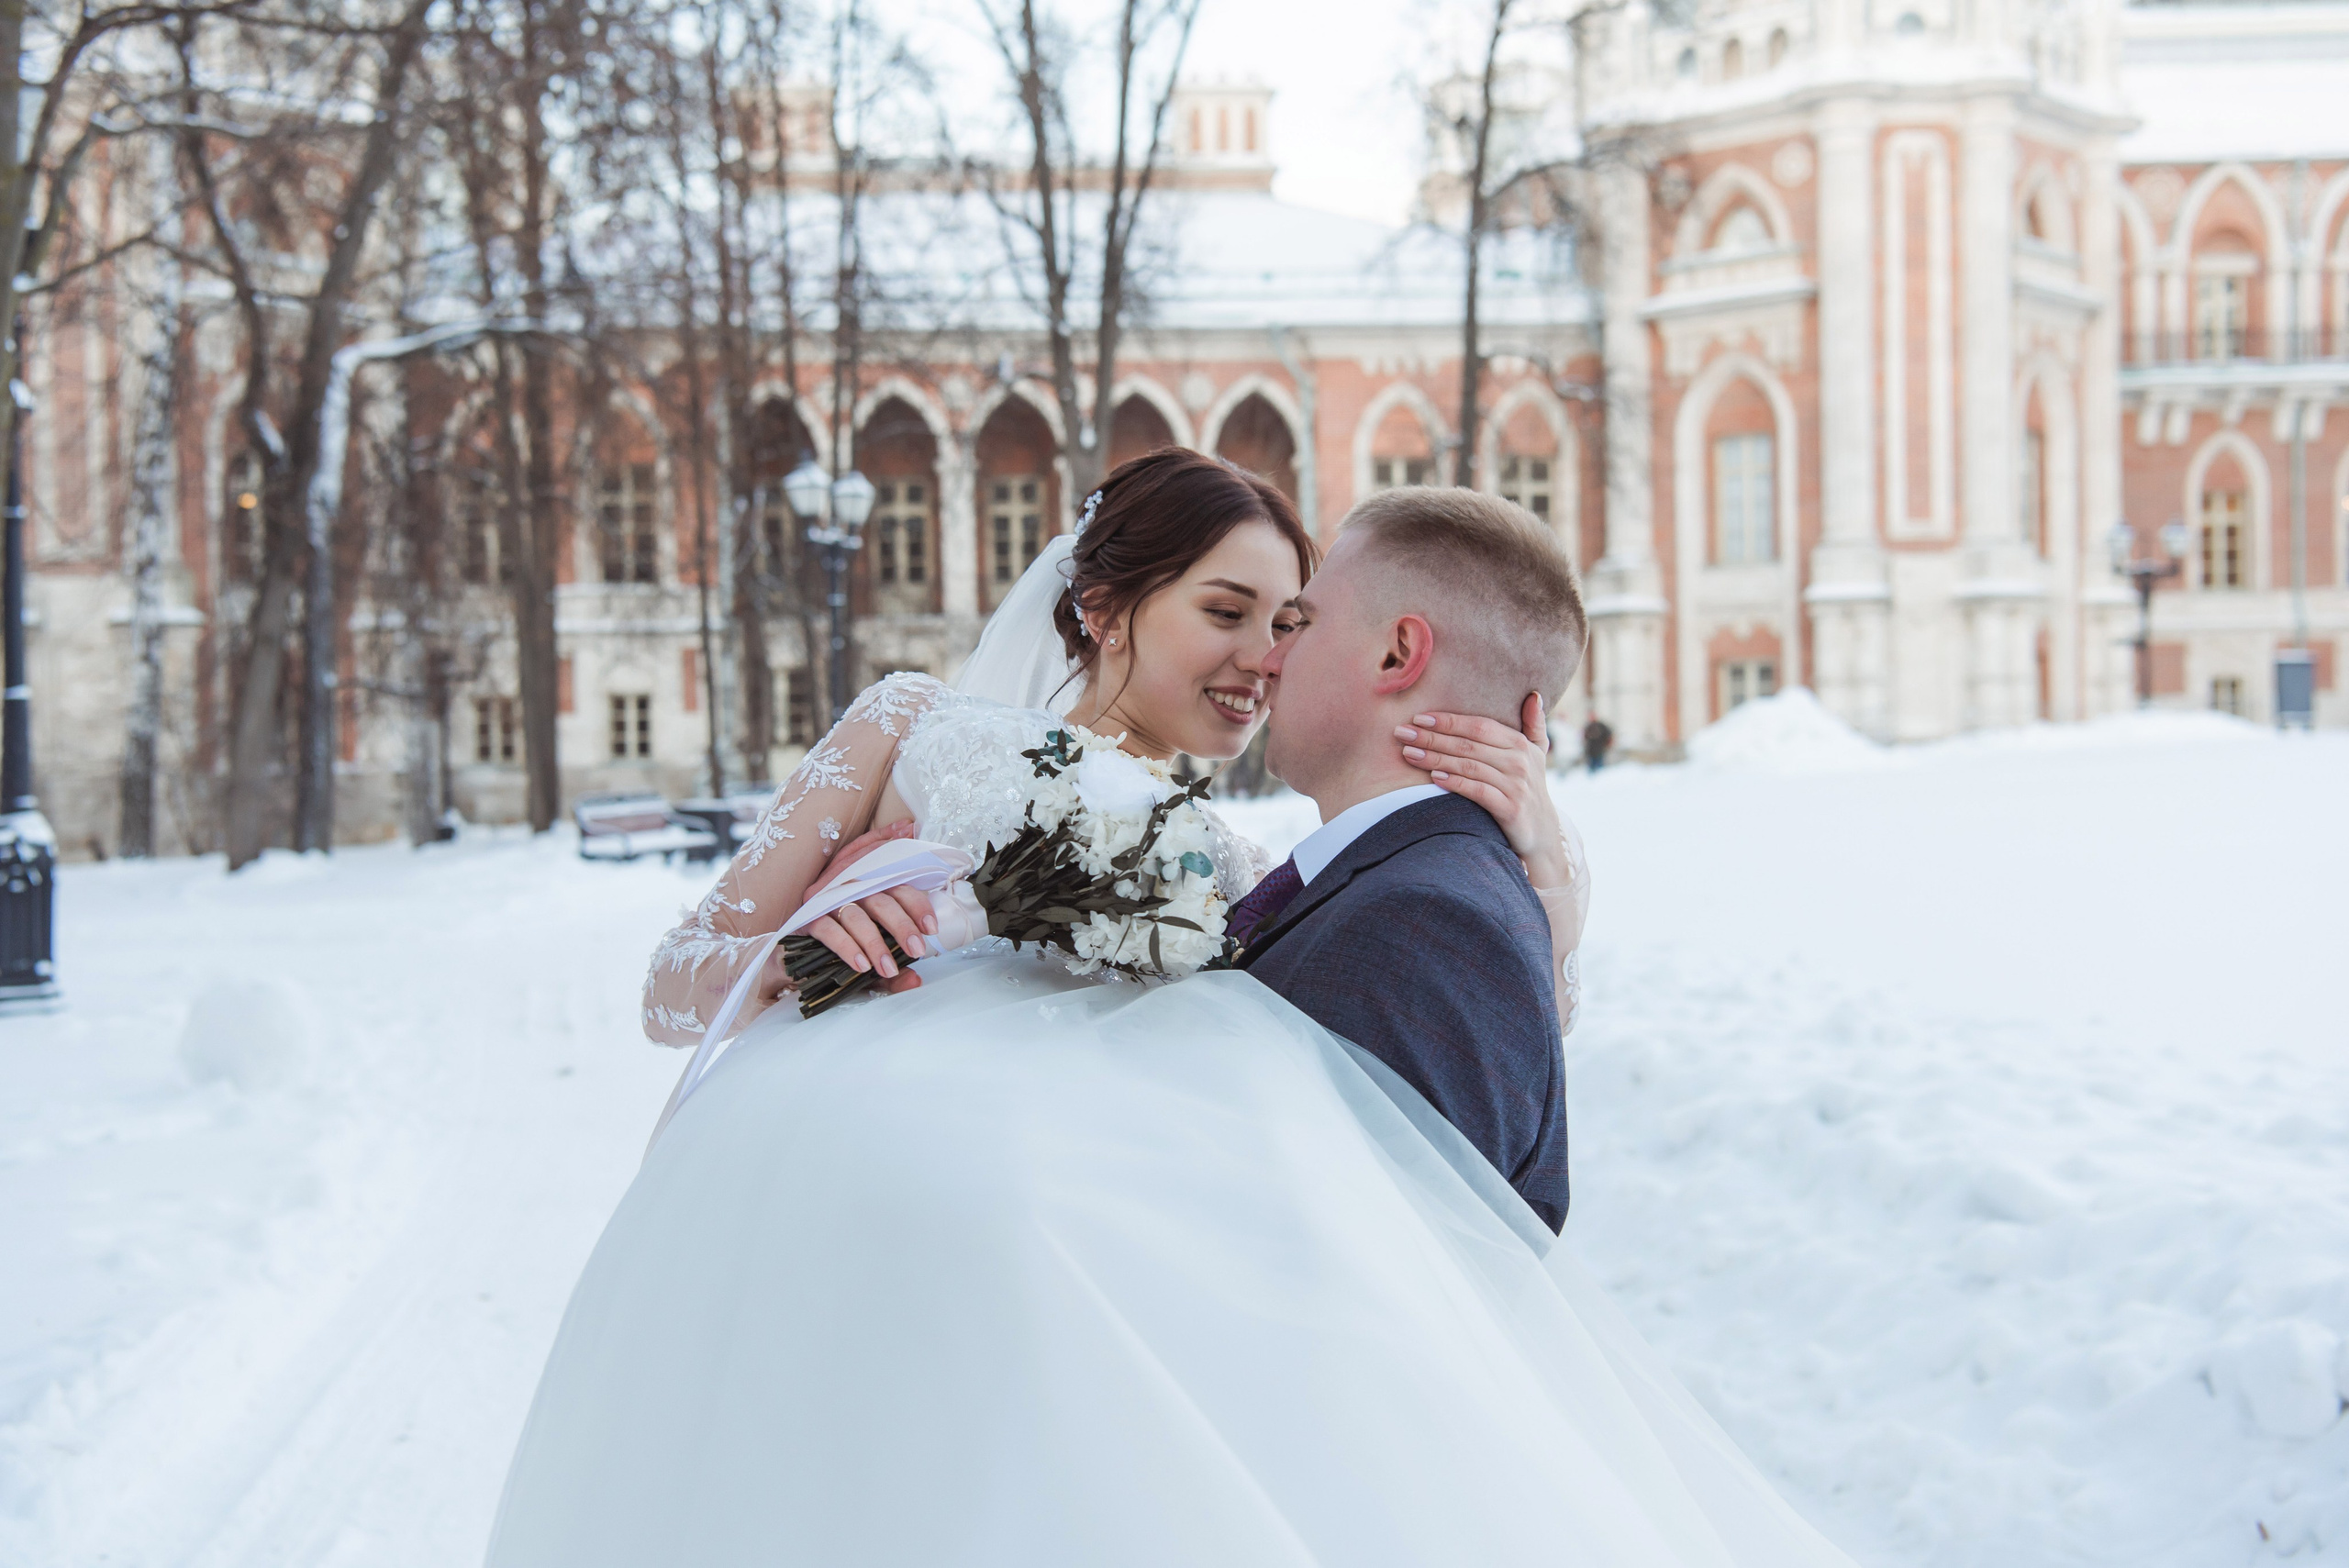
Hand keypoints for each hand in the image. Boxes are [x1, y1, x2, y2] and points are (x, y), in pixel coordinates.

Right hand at [771, 818, 935, 994]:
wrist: (795, 957)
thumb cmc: (839, 953)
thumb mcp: (871, 965)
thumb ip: (892, 974)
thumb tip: (915, 981)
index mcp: (872, 890)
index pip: (899, 887)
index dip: (917, 906)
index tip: (930, 929)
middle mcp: (851, 890)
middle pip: (881, 900)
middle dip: (902, 926)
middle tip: (916, 950)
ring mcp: (828, 902)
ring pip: (857, 915)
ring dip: (875, 943)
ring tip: (887, 967)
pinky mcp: (808, 918)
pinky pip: (829, 929)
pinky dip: (847, 947)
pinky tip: (861, 965)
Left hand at [1396, 695, 1572, 889]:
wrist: (1542, 831)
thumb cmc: (1530, 786)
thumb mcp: (1538, 754)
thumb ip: (1534, 724)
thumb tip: (1533, 694)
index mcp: (1521, 743)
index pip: (1479, 726)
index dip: (1448, 721)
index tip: (1419, 719)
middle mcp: (1519, 761)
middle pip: (1468, 744)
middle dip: (1432, 738)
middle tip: (1402, 733)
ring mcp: (1515, 785)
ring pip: (1469, 766)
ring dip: (1435, 758)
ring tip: (1409, 753)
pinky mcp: (1510, 808)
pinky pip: (1477, 791)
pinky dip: (1455, 782)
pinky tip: (1433, 777)